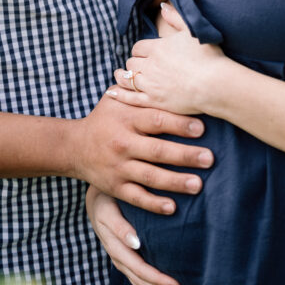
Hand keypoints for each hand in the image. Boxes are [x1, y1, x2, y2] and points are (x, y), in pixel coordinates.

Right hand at [70, 92, 213, 214]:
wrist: (74, 146)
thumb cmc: (105, 118)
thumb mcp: (117, 100)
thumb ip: (139, 92)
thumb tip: (168, 76)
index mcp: (126, 119)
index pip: (156, 120)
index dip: (179, 124)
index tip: (202, 128)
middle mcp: (123, 143)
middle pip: (158, 150)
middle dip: (185, 155)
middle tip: (209, 158)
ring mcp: (119, 167)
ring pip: (151, 176)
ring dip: (176, 182)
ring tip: (198, 184)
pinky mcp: (115, 187)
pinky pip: (137, 197)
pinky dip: (154, 204)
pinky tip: (172, 207)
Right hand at [86, 186, 193, 284]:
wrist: (97, 199)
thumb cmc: (107, 200)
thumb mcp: (109, 210)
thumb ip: (121, 227)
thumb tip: (136, 243)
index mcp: (116, 247)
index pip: (140, 269)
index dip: (158, 280)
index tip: (177, 284)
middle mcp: (119, 259)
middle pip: (142, 282)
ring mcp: (122, 263)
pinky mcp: (125, 263)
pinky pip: (138, 284)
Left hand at [110, 2, 224, 115]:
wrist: (215, 84)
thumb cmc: (208, 56)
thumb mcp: (192, 30)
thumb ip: (175, 17)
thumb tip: (162, 5)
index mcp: (157, 48)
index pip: (138, 47)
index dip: (140, 50)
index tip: (145, 53)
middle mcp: (150, 65)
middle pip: (132, 62)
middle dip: (134, 62)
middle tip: (138, 65)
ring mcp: (151, 85)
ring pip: (128, 79)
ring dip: (123, 76)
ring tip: (120, 74)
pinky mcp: (155, 102)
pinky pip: (131, 98)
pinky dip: (119, 94)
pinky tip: (111, 92)